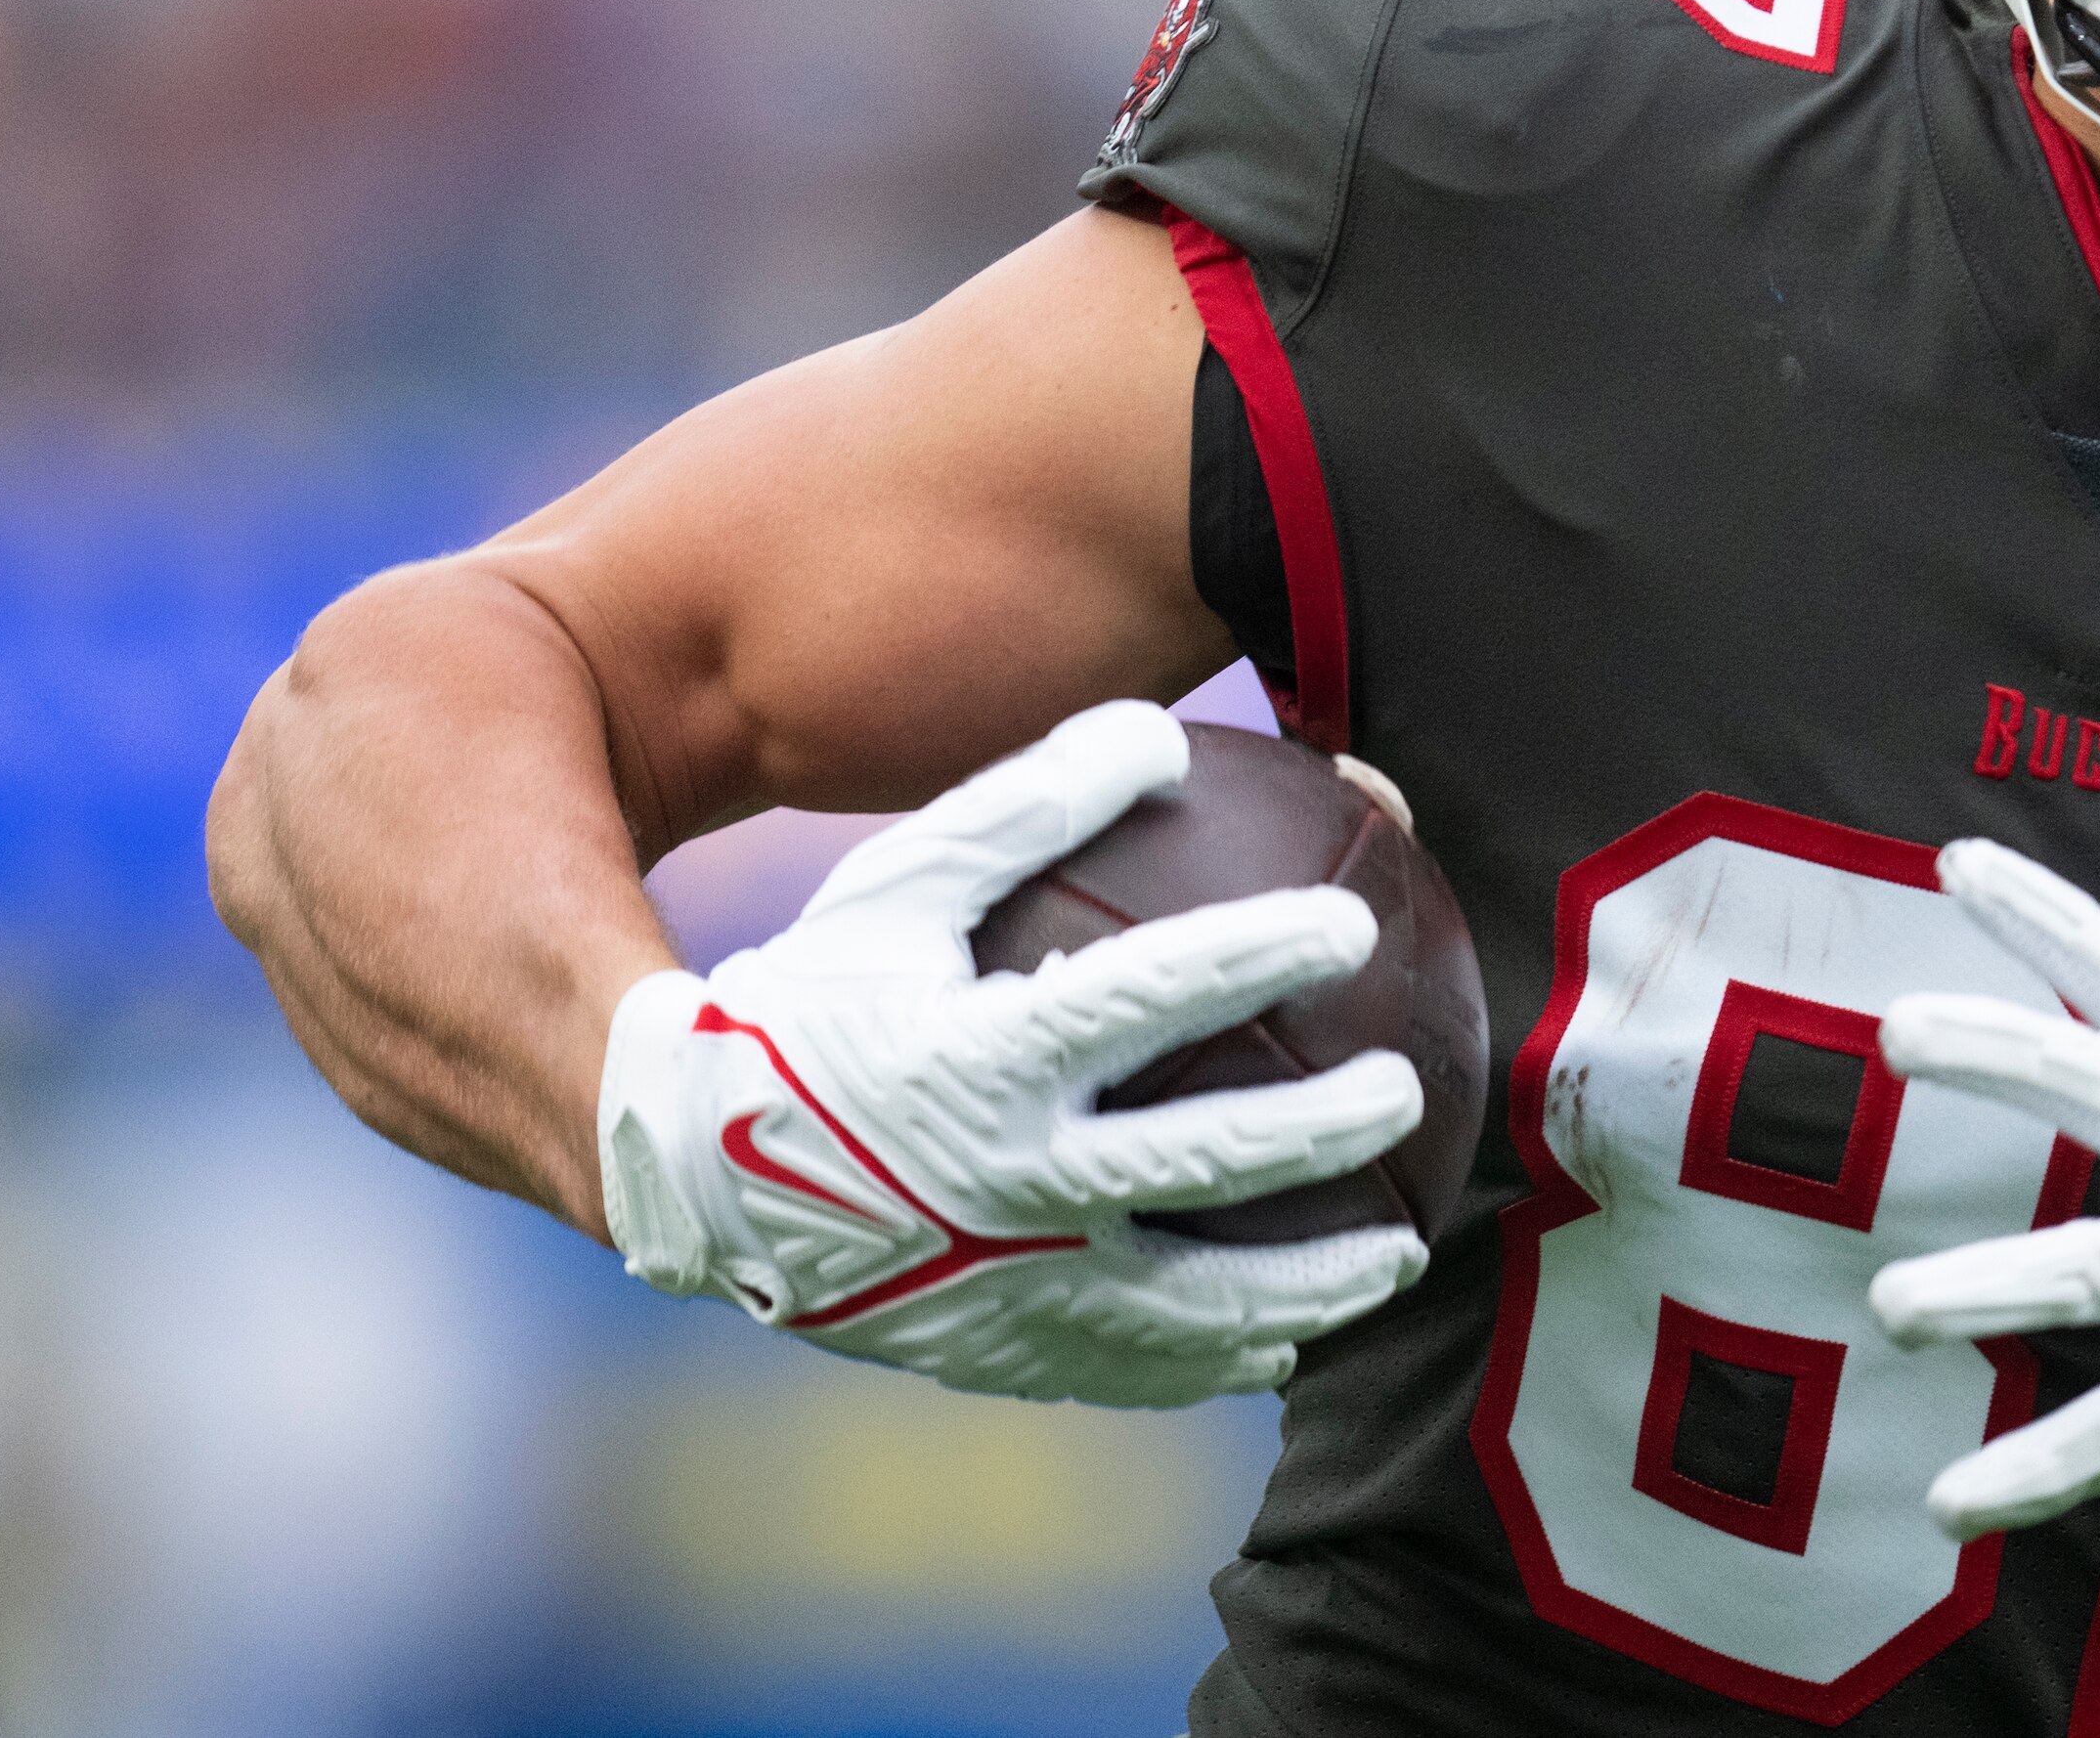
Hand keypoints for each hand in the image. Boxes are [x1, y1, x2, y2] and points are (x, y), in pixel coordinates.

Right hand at [592, 699, 1428, 1404]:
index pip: (1151, 996)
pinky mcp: (999, 1353)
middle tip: (1408, 1093)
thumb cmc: (813, 1007)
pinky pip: (1132, 1369)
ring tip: (1396, 1253)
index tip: (1347, 924)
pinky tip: (1283, 1344)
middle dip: (1328, 1128)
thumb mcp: (897, 891)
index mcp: (981, 1058)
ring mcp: (1006, 1286)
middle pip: (1207, 1158)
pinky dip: (1216, 1361)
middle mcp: (1006, 1183)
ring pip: (1195, 1301)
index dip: (1258, 954)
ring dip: (1312, 1283)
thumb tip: (1161, 730)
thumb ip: (1025, 808)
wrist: (691, 1175)